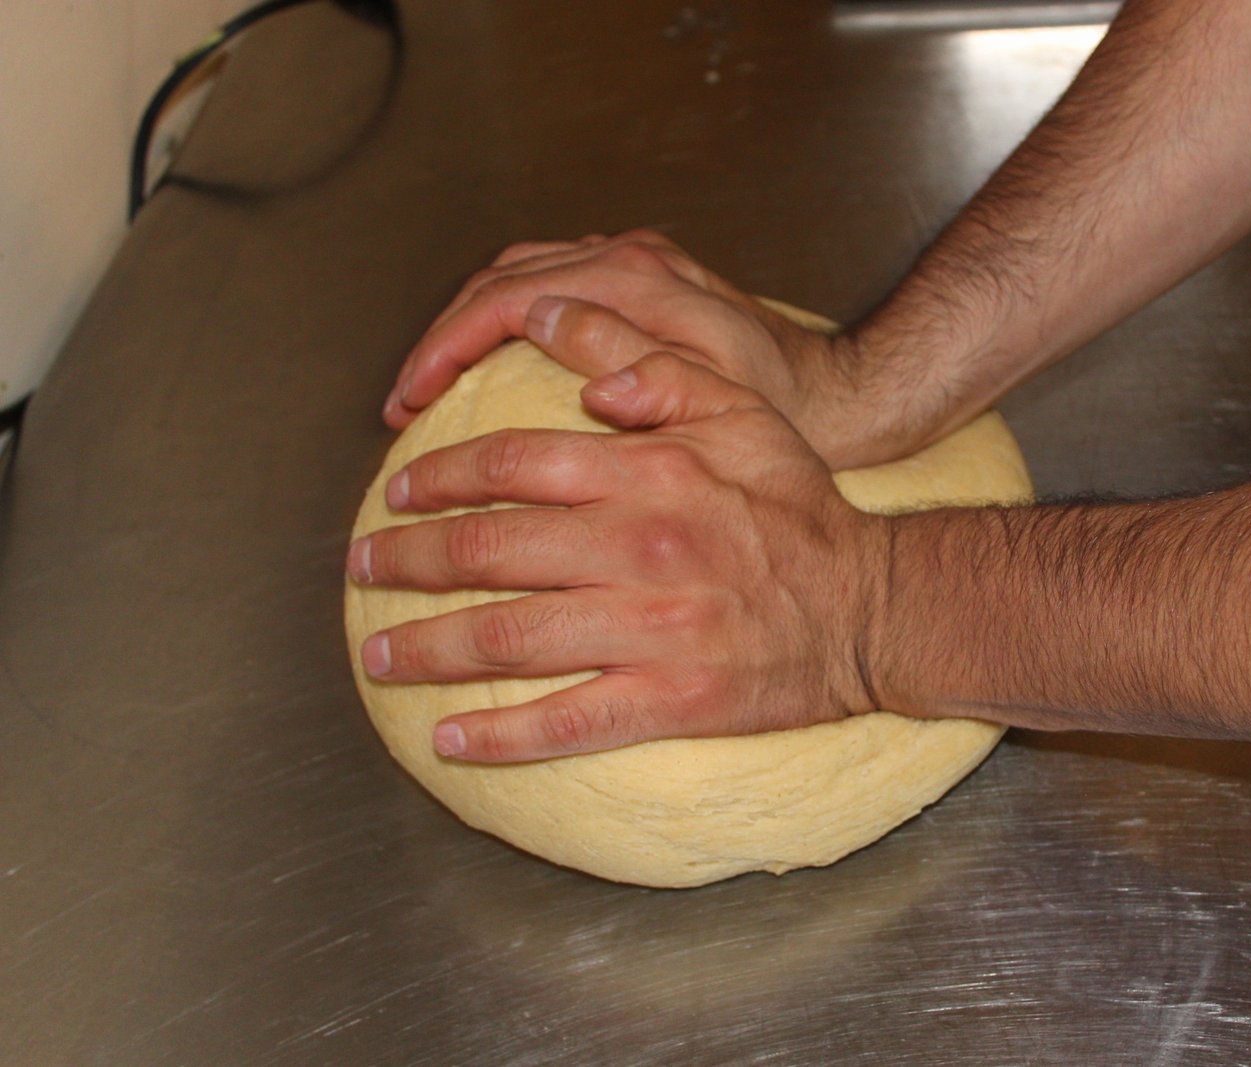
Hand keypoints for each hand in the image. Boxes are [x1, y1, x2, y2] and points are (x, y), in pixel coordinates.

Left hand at [350, 352, 891, 761]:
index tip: (398, 493)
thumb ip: (648, 363)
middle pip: (487, 554)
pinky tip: (452, 738)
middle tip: (364, 568)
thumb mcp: (738, 408)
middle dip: (406, 562)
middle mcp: (639, 547)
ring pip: (509, 640)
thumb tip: (555, 323)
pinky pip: (566, 722)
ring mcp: (652, 630)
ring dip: (428, 650)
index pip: (512, 466)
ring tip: (380, 654)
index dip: (439, 479)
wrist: (872, 606)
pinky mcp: (670, 701)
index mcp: (649, 471)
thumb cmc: (799, 508)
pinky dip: (500, 736)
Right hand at [384, 230, 903, 467]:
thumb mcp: (720, 394)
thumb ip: (647, 368)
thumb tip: (564, 346)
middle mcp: (629, 260)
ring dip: (468, 324)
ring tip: (431, 384)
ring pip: (519, 276)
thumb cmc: (787, 406)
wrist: (841, 394)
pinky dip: (505, 319)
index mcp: (637, 281)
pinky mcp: (640, 283)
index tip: (412, 398)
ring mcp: (633, 266)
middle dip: (443, 336)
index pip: (508, 298)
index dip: (447, 347)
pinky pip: (549, 285)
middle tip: (406, 399)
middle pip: (501, 279)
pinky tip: (488, 365)